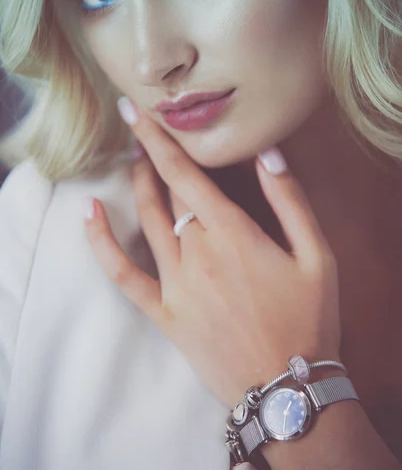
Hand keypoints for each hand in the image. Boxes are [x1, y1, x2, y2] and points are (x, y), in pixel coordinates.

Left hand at [83, 101, 341, 407]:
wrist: (287, 387)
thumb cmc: (308, 319)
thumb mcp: (317, 255)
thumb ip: (289, 200)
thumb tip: (268, 153)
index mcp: (233, 233)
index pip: (186, 174)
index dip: (158, 139)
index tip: (135, 110)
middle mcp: (197, 252)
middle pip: (165, 193)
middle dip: (150, 158)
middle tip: (142, 131)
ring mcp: (176, 284)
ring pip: (147, 222)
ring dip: (137, 186)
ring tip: (132, 159)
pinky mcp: (164, 313)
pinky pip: (123, 275)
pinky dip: (102, 243)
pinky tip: (90, 215)